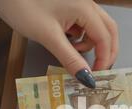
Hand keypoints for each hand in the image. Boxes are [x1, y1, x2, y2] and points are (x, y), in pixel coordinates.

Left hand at [0, 0, 117, 87]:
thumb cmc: (23, 7)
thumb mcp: (49, 37)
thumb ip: (71, 59)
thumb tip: (87, 77)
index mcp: (85, 7)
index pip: (105, 37)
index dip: (103, 59)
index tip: (95, 76)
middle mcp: (86, 2)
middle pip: (108, 30)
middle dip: (105, 51)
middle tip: (98, 69)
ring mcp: (79, 3)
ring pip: (97, 26)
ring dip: (91, 43)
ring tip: (73, 52)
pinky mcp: (70, 5)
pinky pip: (84, 23)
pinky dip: (81, 36)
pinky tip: (66, 39)